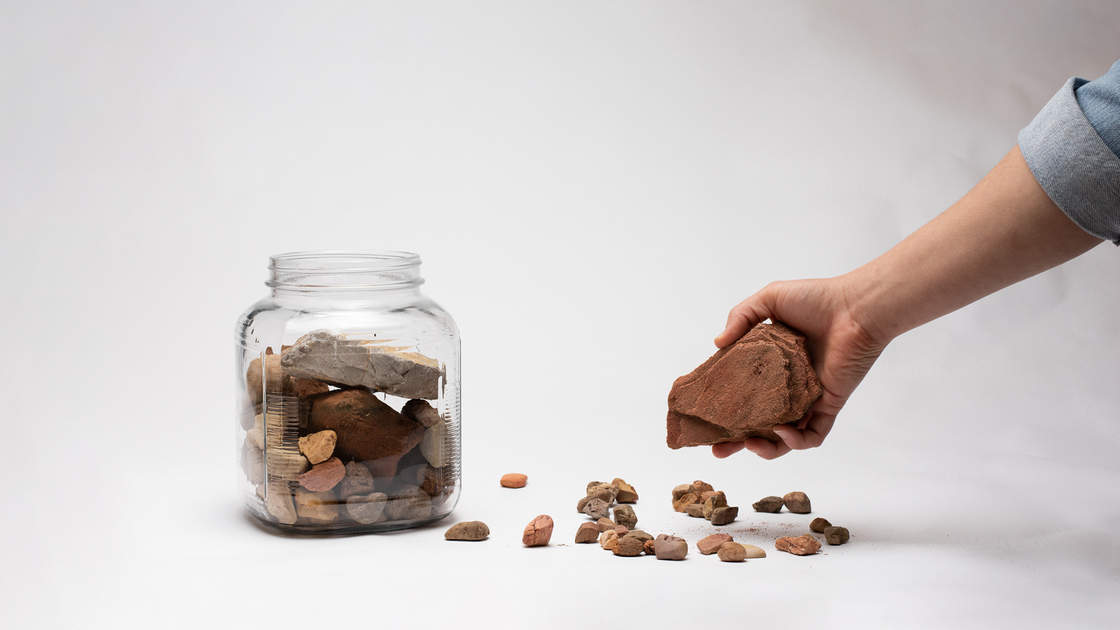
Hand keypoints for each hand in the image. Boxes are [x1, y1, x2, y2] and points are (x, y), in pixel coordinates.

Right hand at [710, 276, 886, 458]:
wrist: (856, 309)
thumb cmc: (817, 299)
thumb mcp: (770, 298)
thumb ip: (740, 316)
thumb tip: (716, 344)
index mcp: (772, 362)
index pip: (744, 391)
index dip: (725, 405)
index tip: (705, 416)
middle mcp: (788, 384)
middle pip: (759, 421)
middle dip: (737, 441)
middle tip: (718, 450)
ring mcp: (809, 398)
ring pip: (785, 436)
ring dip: (766, 447)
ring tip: (748, 445)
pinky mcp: (829, 405)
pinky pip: (813, 435)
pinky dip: (796, 440)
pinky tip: (781, 431)